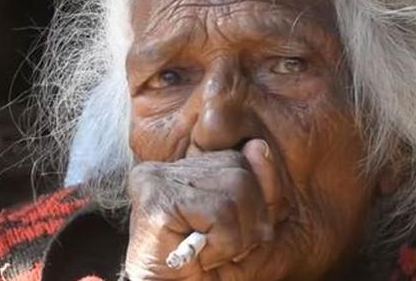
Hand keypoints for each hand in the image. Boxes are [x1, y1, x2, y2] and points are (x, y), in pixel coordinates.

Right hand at [124, 143, 278, 279]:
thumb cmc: (210, 272)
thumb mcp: (249, 225)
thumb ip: (260, 187)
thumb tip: (260, 146)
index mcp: (183, 169)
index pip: (240, 158)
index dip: (256, 200)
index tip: (241, 232)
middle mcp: (165, 169)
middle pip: (239, 171)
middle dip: (247, 220)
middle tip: (224, 248)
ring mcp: (156, 181)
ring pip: (235, 190)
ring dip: (235, 236)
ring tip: (211, 252)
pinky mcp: (155, 202)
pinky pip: (220, 213)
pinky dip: (223, 244)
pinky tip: (200, 256)